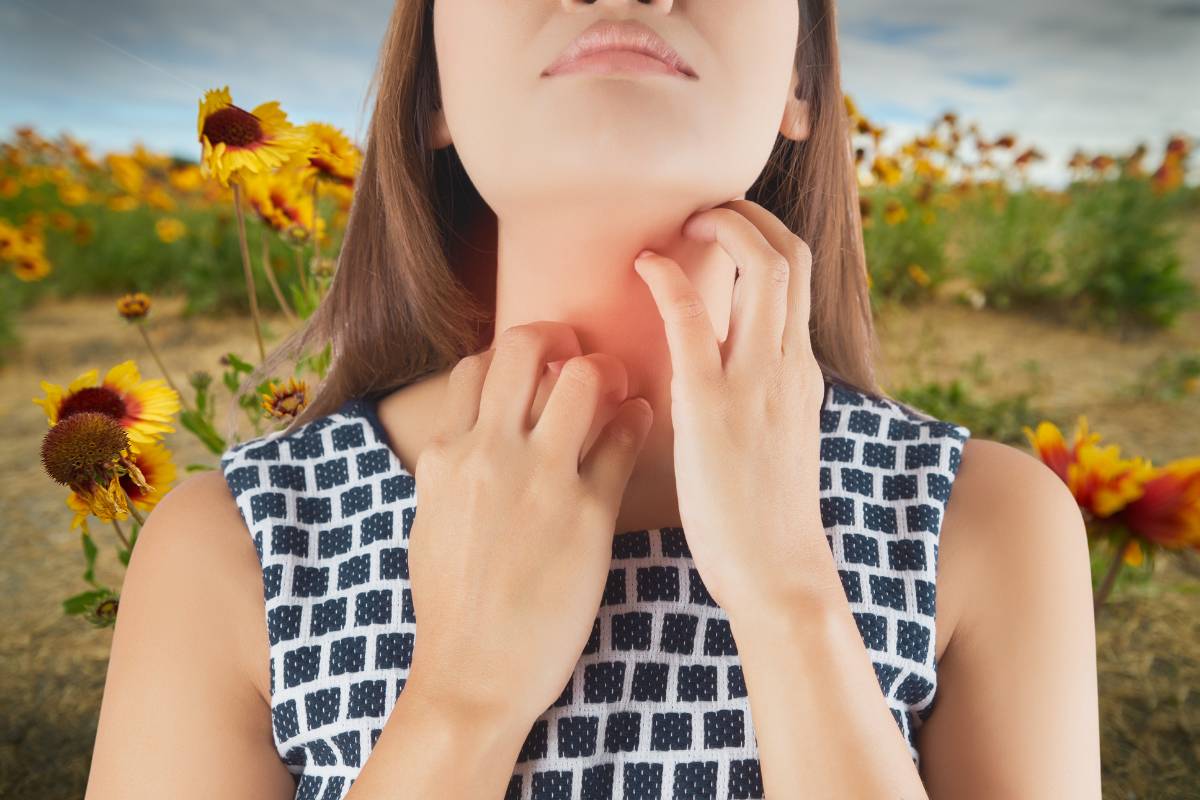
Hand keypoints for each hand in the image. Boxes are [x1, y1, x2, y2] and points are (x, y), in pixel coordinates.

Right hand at [403, 321, 654, 726]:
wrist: (475, 674)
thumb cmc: (452, 605)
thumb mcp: (431, 522)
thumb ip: (453, 469)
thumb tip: (474, 433)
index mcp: (446, 455)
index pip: (476, 366)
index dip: (510, 355)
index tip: (533, 364)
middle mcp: (491, 452)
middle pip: (524, 347)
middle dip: (558, 336)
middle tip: (579, 352)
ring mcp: (542, 479)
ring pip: (584, 378)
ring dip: (606, 372)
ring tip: (618, 387)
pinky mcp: (590, 512)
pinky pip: (624, 439)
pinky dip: (637, 421)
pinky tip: (641, 423)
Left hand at [632, 199, 837, 617]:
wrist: (780, 576)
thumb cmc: (765, 522)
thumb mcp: (773, 447)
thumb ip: (755, 405)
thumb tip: (718, 383)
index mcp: (802, 374)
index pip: (796, 278)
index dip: (761, 236)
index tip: (720, 231)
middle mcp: (790, 365)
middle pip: (790, 254)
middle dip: (748, 214)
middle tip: (701, 213)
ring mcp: (759, 382)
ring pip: (764, 267)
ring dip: (723, 226)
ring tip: (681, 225)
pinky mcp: (715, 406)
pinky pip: (696, 320)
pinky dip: (670, 279)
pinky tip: (644, 265)